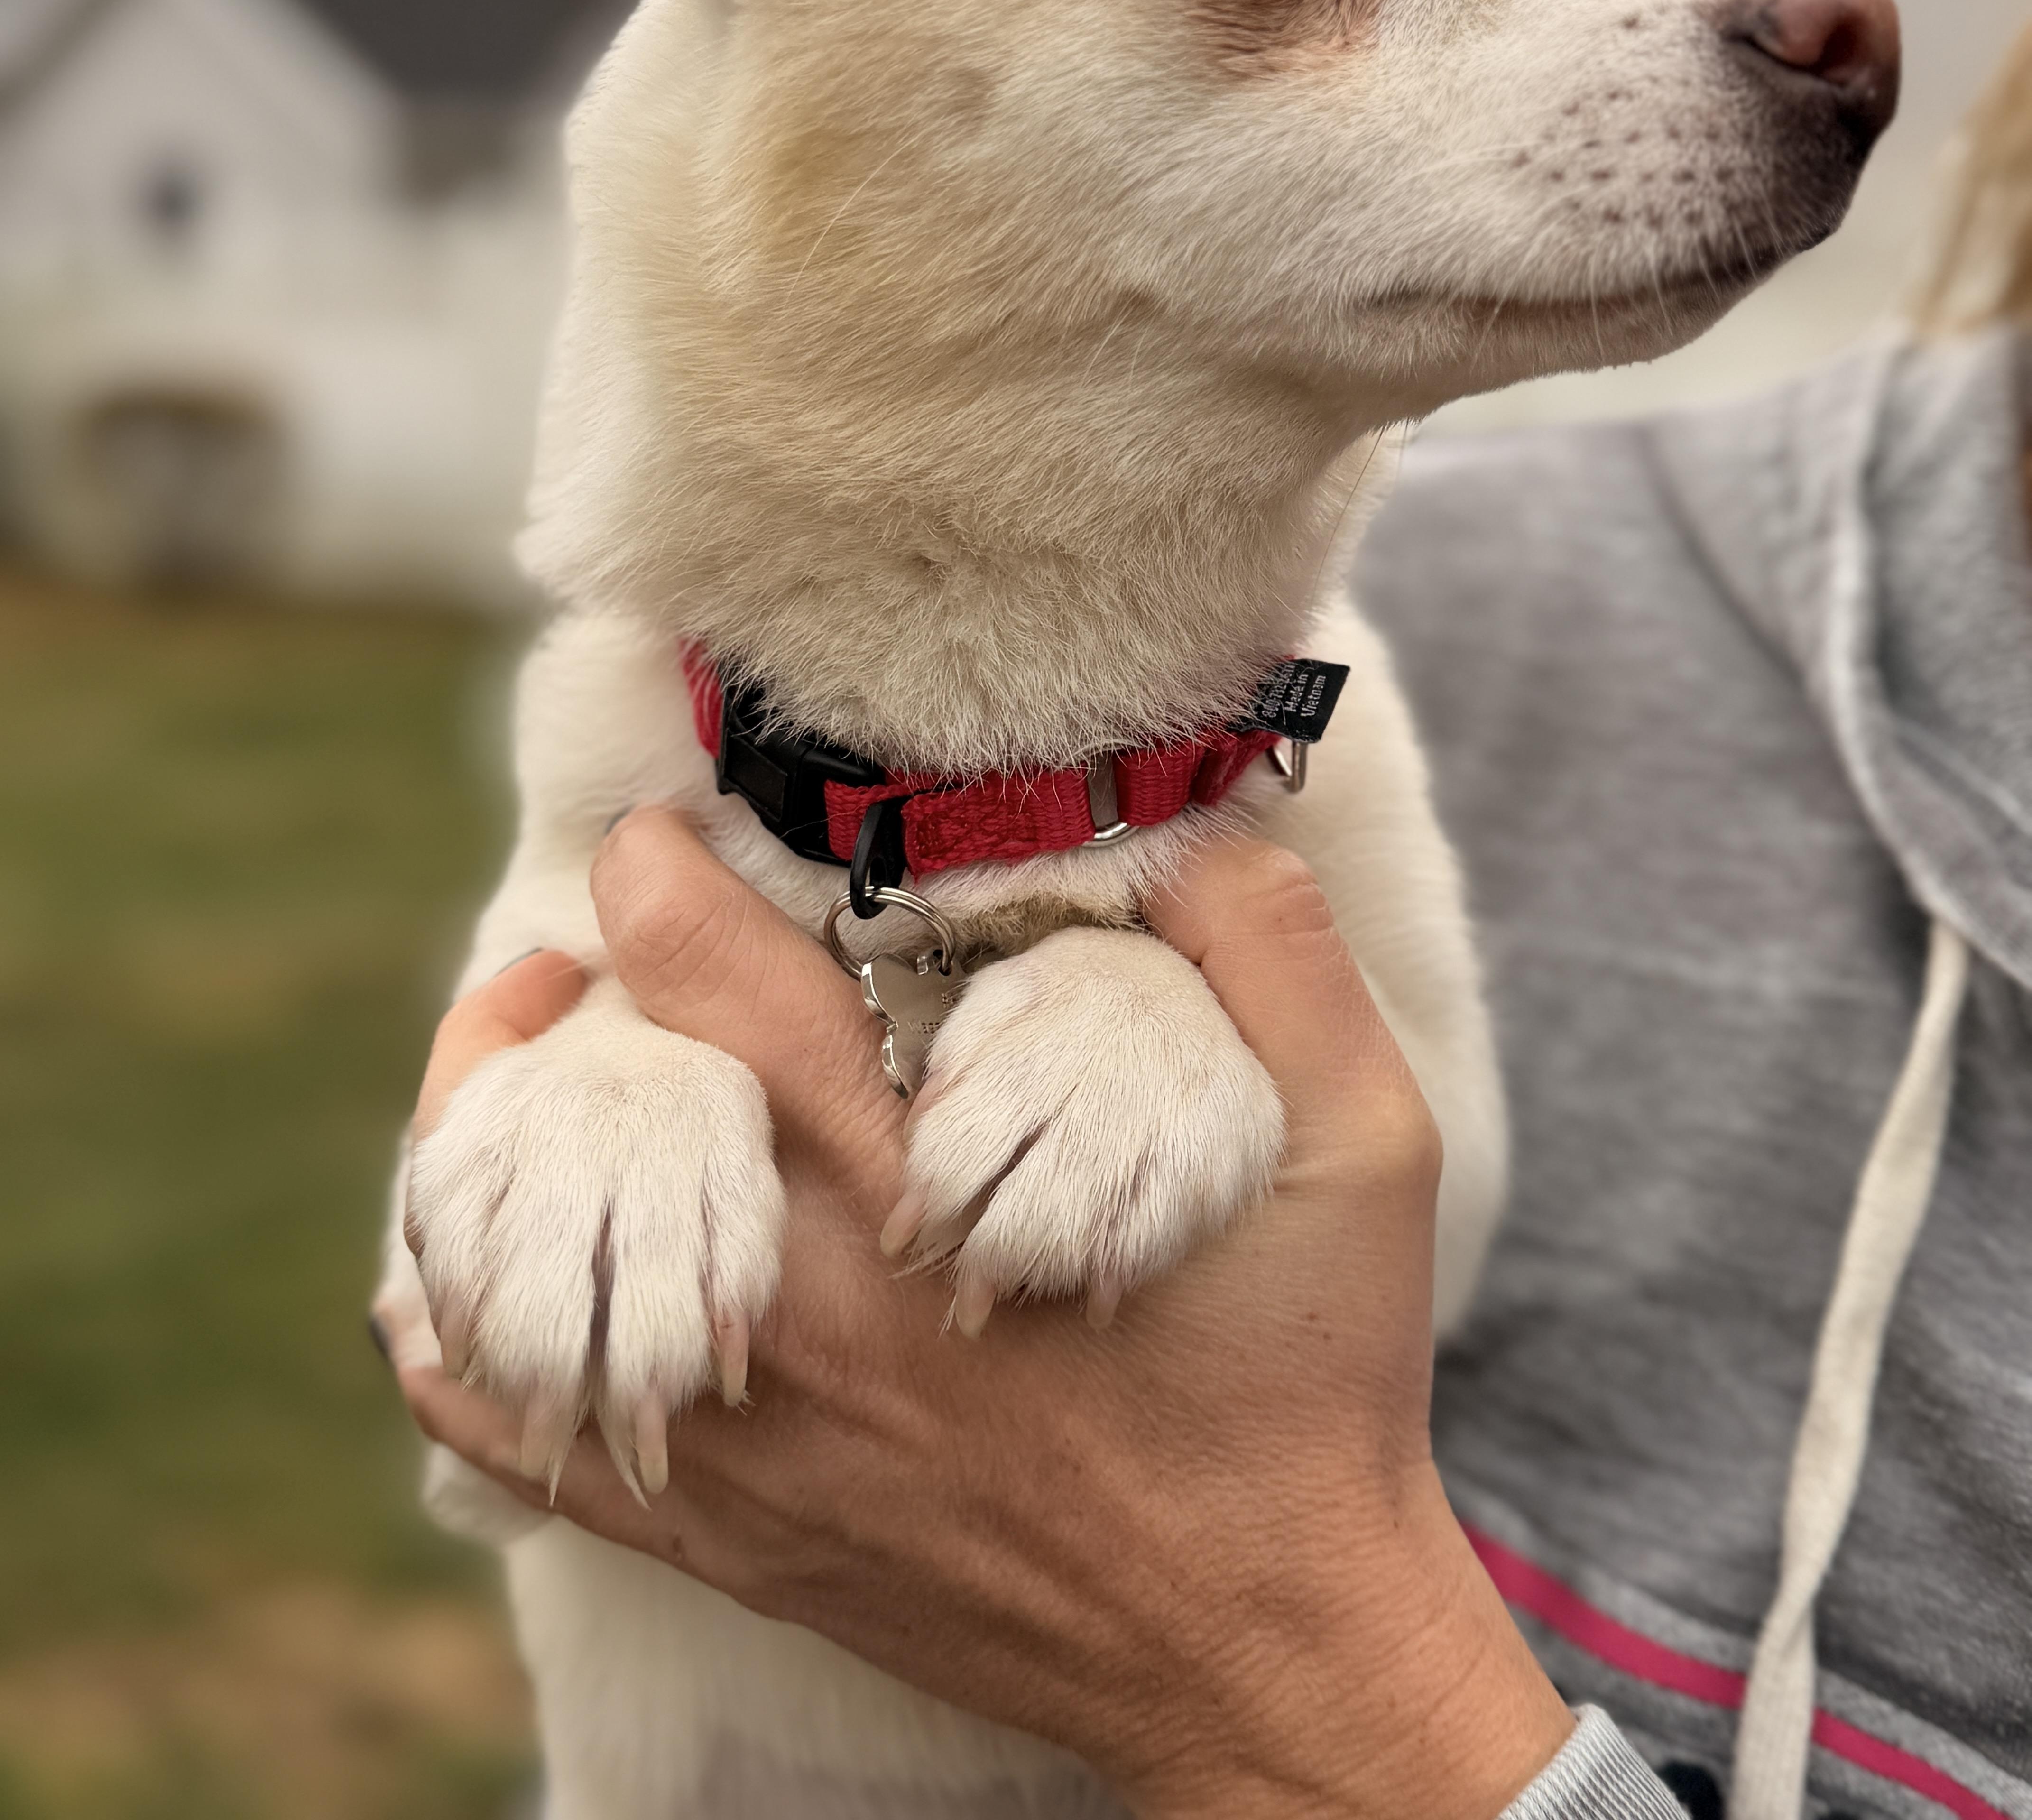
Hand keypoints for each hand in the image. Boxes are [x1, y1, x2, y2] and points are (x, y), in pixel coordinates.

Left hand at [389, 820, 1570, 1819]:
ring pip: (534, 1283)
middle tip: (562, 953)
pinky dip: (470, 1357)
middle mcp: (819, 1312)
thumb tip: (1193, 836)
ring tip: (517, 1086)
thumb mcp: (1360, 1148)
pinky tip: (472, 1287)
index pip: (736, 998)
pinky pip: (535, 1450)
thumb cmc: (1309, 1385)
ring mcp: (764, 1438)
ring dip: (498, 1161)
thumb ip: (1276, 964)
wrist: (1268, 1643)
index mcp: (939, 1194)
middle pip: (613, 1124)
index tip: (649, 842)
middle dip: (555, 1010)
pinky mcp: (740, 1538)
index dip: (663, 891)